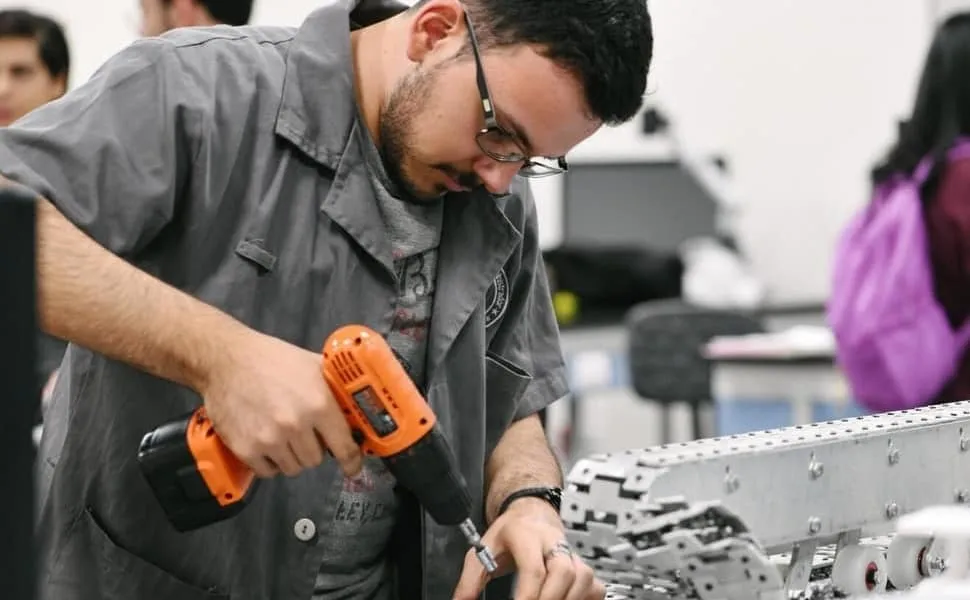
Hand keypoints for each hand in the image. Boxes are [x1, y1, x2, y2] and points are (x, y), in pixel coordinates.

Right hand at [201, 329, 361, 478]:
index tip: (352, 467)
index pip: (344, 446)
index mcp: (318, 403)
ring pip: (293, 468)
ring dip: (291, 456)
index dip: (351, 460)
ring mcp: (270, 439)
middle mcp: (296, 425)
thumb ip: (335, 387)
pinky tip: (266, 442)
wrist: (226, 360)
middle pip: (316, 459)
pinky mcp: (246, 449)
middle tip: (303, 433)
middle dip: (313, 448)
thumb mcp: (312, 365)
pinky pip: (268, 472)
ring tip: (282, 434)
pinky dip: (270, 462)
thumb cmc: (271, 360)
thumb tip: (355, 406)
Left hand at [453, 498, 604, 599]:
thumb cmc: (509, 533)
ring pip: (583, 578)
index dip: (528, 595)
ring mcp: (572, 552)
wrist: (531, 512)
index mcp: (525, 535)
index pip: (532, 568)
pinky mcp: (584, 564)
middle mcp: (553, 542)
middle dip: (552, 599)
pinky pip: (594, 586)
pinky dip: (585, 598)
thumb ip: (470, 581)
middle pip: (564, 571)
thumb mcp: (482, 551)